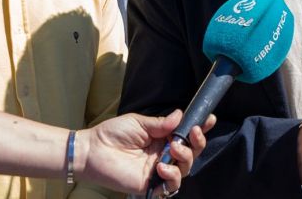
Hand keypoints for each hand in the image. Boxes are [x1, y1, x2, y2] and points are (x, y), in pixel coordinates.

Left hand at [78, 110, 214, 194]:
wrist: (92, 151)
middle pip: (191, 153)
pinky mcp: (150, 184)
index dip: (199, 128)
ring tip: (172, 150)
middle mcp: (163, 154)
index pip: (186, 135)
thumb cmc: (112, 134)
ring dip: (185, 158)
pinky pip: (170, 186)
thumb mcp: (138, 122)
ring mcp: (158, 170)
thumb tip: (180, 115)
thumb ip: (161, 123)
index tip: (209, 119)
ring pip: (185, 169)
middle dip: (197, 143)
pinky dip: (171, 176)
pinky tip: (161, 167)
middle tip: (192, 133)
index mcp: (162, 138)